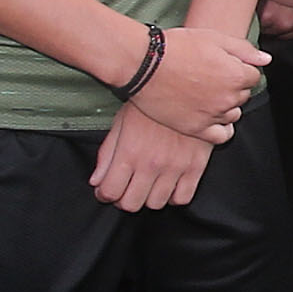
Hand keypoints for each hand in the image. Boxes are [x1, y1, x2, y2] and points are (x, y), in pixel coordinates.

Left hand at [90, 104, 219, 210]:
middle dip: (124, 198)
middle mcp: (151, 164)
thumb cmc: (151, 103)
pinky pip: (183, 198)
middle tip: (126, 188)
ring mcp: (175, 167)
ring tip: (148, 184)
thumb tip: (96, 181)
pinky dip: (173, 196)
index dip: (104, 194)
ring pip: (156, 204)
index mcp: (129, 152)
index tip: (107, 189)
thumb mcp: (122, 122)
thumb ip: (107, 154)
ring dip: (149, 197)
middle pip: (131, 204)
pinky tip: (169, 184)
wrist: (188, 88)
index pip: (110, 191)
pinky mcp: (196, 167)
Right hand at [128, 20, 266, 138]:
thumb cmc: (177, 46)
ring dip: (225, 106)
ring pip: (233, 114)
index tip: (224, 65)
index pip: (253, 76)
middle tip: (211, 77)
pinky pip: (221, 136)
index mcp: (236, 75)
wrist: (143, 63)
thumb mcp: (214, 38)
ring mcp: (212, 115)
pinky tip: (212, 118)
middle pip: (242, 95)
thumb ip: (244, 50)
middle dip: (232, 86)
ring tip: (206, 94)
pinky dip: (221, 128)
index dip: (239, 68)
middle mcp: (228, 98)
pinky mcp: (195, 128)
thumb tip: (266, 60)